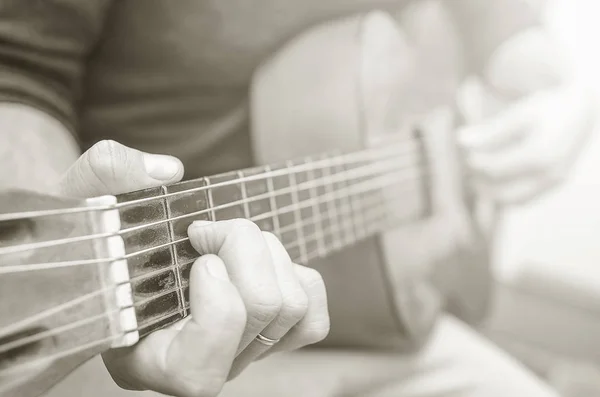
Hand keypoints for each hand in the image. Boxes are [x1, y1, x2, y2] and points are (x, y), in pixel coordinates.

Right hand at [58, 140, 329, 396]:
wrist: (118, 253)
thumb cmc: (98, 237)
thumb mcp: (82, 199)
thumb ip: (107, 175)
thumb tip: (167, 172)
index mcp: (141, 360)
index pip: (198, 372)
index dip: (215, 302)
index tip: (194, 249)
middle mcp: (196, 368)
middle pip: (263, 311)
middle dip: (243, 245)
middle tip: (207, 229)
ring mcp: (237, 355)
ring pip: (291, 307)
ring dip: (268, 251)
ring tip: (228, 238)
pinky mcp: (269, 338)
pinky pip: (312, 318)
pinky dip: (297, 277)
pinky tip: (261, 261)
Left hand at [458, 81, 595, 204]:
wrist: (582, 112)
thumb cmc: (546, 109)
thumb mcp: (519, 113)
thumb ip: (490, 130)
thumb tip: (459, 140)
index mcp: (539, 155)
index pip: (493, 169)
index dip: (473, 163)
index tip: (463, 152)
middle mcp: (550, 174)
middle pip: (499, 191)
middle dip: (479, 181)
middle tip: (467, 167)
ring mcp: (553, 183)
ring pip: (510, 201)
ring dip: (489, 192)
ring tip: (477, 174)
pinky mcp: (553, 187)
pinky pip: (522, 200)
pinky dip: (504, 194)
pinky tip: (493, 179)